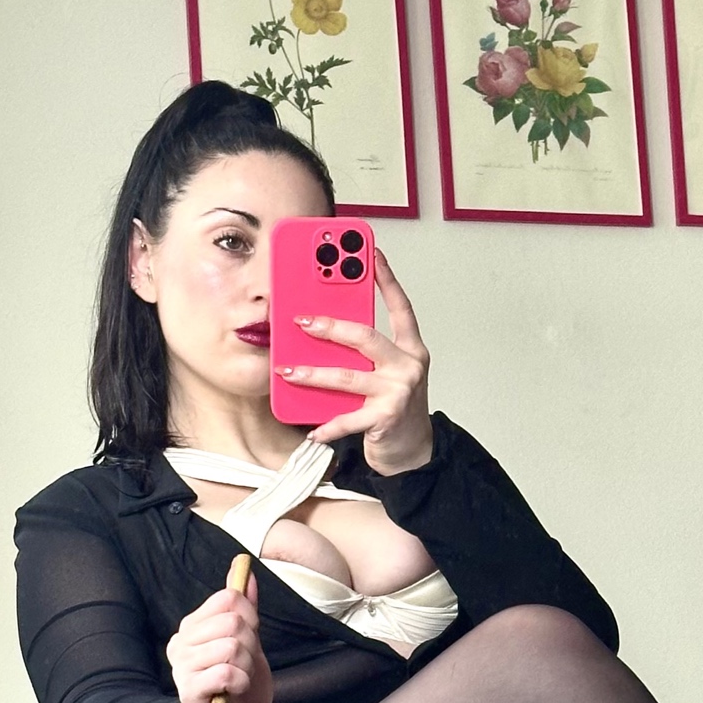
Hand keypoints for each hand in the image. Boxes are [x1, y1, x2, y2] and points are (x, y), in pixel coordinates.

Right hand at [166, 576, 272, 702]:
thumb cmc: (240, 686)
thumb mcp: (249, 642)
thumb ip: (245, 608)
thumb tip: (243, 571)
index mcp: (192, 626)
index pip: (228, 598)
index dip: (250, 616)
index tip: (250, 639)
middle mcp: (181, 643)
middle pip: (232, 621)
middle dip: (250, 646)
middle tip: (243, 665)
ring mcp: (181, 667)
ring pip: (231, 647)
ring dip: (247, 667)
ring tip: (239, 680)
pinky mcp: (189, 690)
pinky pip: (226, 672)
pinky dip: (241, 682)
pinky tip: (234, 691)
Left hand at [278, 248, 433, 474]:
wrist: (414, 450)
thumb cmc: (396, 406)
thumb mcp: (387, 372)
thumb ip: (366, 352)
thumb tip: (326, 329)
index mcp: (410, 348)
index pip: (400, 307)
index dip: (386, 279)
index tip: (371, 253)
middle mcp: (408, 366)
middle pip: (365, 336)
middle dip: (330, 326)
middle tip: (302, 321)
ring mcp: (398, 392)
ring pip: (348, 375)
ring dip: (313, 374)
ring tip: (288, 372)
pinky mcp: (386, 418)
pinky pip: (348, 419)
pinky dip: (327, 426)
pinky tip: (311, 429)